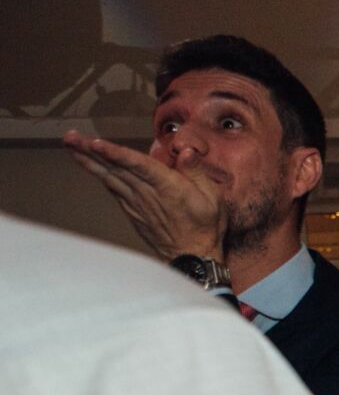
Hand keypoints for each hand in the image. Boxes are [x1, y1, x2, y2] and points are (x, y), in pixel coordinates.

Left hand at [63, 130, 225, 260]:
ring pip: (108, 178)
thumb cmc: (206, 226)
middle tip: (69, 136)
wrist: (193, 257)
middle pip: (114, 168)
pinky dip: (100, 176)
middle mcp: (146, 193)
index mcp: (168, 187)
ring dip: (88, 161)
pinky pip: (113, 190)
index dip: (115, 153)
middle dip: (90, 151)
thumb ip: (196, 171)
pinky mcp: (132, 212)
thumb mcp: (213, 198)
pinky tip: (90, 167)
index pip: (137, 166)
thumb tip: (185, 151)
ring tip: (71, 145)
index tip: (94, 143)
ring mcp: (136, 203)